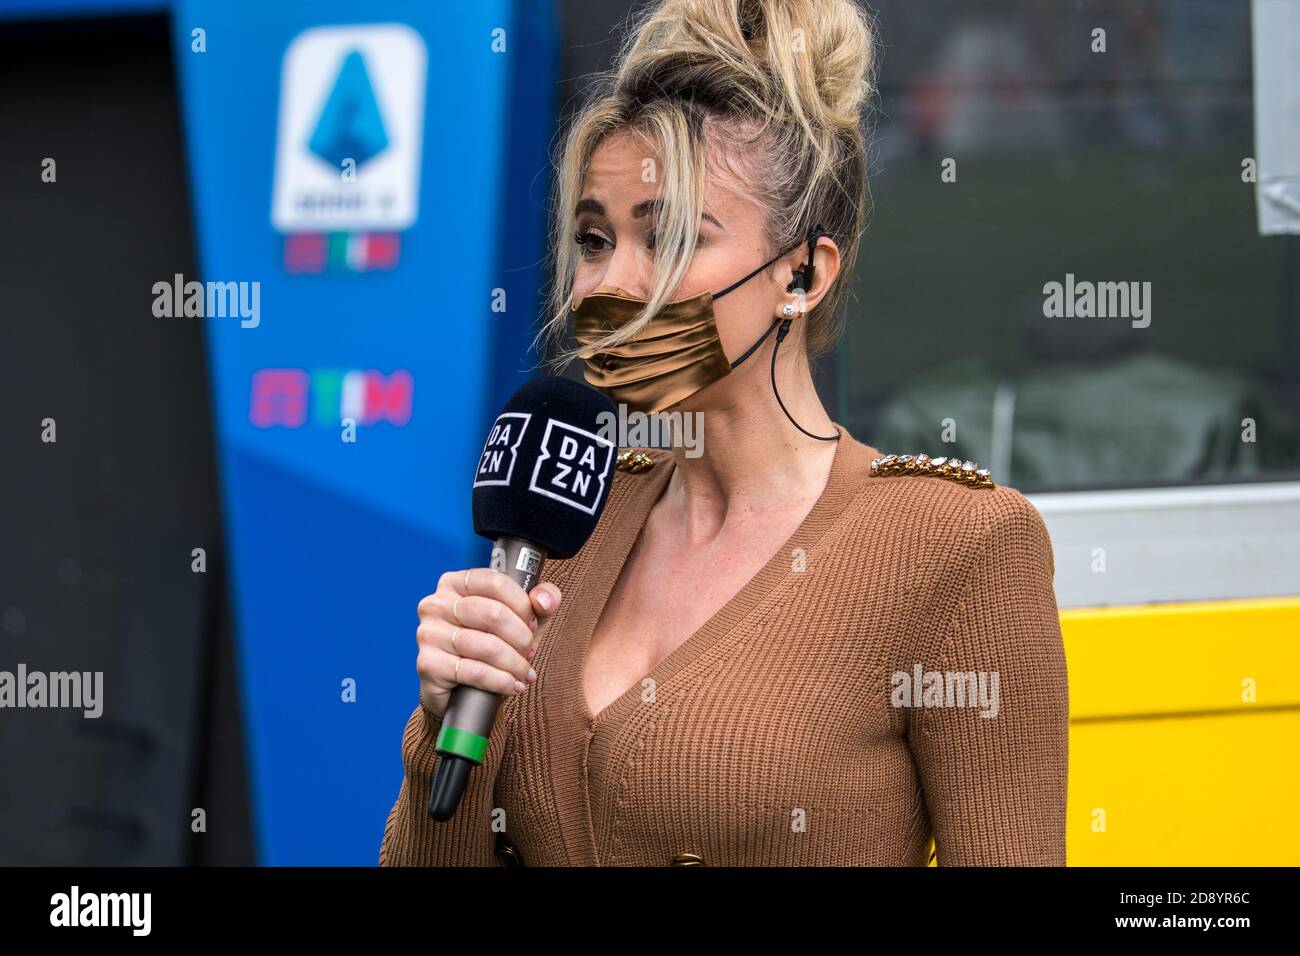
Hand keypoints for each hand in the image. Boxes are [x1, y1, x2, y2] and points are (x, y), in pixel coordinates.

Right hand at [415, 568, 562, 720]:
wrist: (461, 689)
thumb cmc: (491, 645)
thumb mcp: (521, 619)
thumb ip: (542, 600)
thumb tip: (544, 601)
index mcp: (456, 583)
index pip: (496, 583)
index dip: (522, 605)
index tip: (533, 623)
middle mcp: (436, 604)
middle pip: (493, 614)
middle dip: (521, 638)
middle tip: (530, 652)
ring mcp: (428, 633)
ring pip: (486, 646)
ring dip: (515, 664)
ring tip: (524, 673)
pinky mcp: (428, 664)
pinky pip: (474, 671)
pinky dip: (501, 681)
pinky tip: (512, 686)